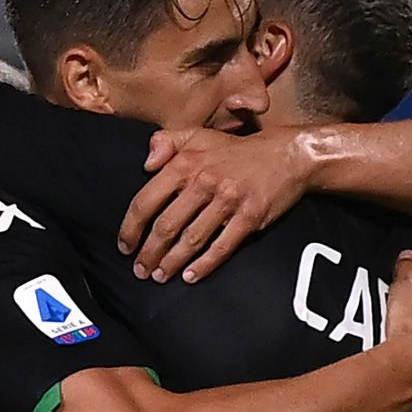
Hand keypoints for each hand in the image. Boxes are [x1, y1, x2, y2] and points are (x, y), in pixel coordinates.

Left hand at [118, 127, 313, 284]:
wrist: (286, 155)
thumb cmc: (239, 151)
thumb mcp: (198, 135)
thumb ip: (167, 142)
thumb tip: (145, 163)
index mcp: (186, 164)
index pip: (146, 200)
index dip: (131, 227)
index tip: (124, 245)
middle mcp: (204, 181)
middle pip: (166, 225)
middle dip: (149, 253)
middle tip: (140, 269)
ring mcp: (228, 200)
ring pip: (191, 239)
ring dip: (172, 262)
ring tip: (160, 275)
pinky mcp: (249, 217)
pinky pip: (222, 246)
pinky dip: (204, 265)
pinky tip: (191, 276)